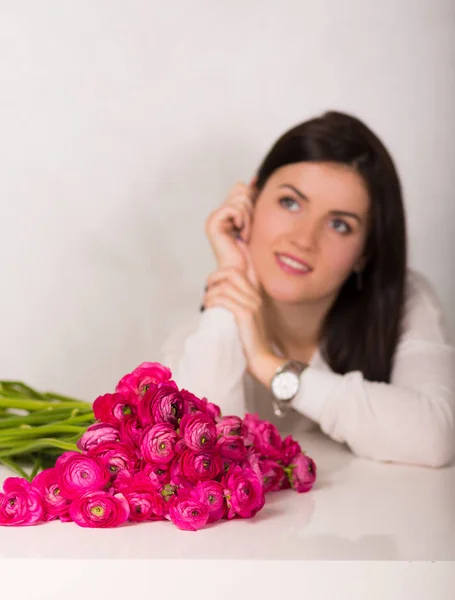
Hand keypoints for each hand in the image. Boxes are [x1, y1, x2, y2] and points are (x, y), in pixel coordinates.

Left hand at [203, 267, 281, 382]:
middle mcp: (256, 297)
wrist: (262, 360)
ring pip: (225, 286)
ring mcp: (252, 305)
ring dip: (210, 293)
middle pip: (232, 273)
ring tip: (206, 304)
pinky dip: (212, 301)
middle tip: (206, 287)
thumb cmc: (250, 343)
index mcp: (256, 296)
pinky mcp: (246, 315)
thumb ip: (237, 306)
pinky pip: (224, 300)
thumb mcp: (247, 320)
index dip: (223, 271)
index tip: (212, 281)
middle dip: (214, 276)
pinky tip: (208, 309)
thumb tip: (217, 298)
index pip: (242, 271)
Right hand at [205, 179, 256, 271]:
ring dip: (248, 218)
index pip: (241, 188)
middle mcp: (217, 213)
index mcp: (226, 211)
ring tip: (245, 234)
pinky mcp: (213, 223)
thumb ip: (252, 200)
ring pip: (240, 199)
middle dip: (251, 209)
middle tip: (248, 229)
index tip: (252, 220)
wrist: (245, 270)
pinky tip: (242, 235)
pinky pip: (234, 209)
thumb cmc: (252, 250)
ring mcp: (214, 217)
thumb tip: (255, 178)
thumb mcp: (255, 219)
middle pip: (241, 190)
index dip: (252, 199)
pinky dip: (243, 221)